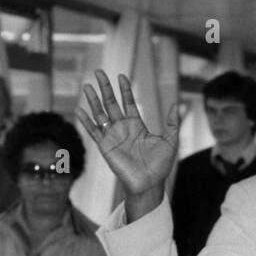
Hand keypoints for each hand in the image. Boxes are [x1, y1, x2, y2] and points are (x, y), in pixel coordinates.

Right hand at [76, 70, 178, 196]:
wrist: (149, 183)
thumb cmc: (160, 166)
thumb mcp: (170, 142)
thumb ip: (173, 124)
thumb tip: (177, 105)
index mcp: (137, 126)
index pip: (128, 103)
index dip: (125, 90)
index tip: (121, 76)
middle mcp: (123, 128)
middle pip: (111, 103)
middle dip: (106, 88)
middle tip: (99, 72)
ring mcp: (113, 136)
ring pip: (100, 114)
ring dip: (93, 100)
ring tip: (87, 85)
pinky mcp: (105, 147)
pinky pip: (94, 132)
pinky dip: (86, 121)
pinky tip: (79, 110)